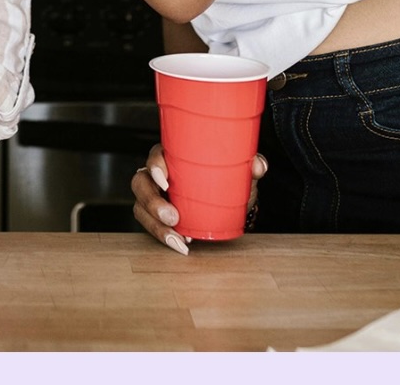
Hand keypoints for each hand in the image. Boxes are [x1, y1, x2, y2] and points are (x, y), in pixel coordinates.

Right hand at [131, 143, 267, 254]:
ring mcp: (155, 196)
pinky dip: (163, 237)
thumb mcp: (241, 172)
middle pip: (140, 184)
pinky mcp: (156, 216)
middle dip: (152, 202)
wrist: (230, 206)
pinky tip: (181, 244)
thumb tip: (258, 165)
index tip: (166, 181)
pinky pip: (150, 226)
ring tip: (178, 239)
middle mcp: (159, 176)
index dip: (154, 166)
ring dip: (156, 226)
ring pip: (141, 208)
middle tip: (174, 218)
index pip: (155, 156)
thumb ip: (251, 165)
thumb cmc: (229, 181)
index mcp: (173, 157)